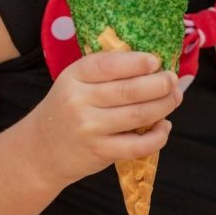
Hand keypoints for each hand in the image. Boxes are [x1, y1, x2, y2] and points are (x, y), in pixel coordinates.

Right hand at [32, 50, 181, 188]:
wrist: (40, 150)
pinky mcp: (100, 152)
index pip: (110, 64)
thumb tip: (153, 64)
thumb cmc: (67, 109)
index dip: (138, 62)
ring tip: (174, 98)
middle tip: (173, 80)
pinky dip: (158, 136)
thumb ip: (106, 72)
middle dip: (160, 84)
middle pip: (130, 90)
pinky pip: (138, 145)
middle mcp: (79, 101)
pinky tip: (165, 127)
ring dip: (165, 105)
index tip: (157, 61)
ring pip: (138, 115)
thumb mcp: (75, 82)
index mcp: (74, 76)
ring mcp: (89, 128)